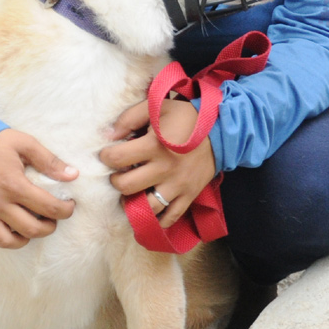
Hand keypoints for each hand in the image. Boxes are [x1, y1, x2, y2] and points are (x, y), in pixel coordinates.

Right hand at [0, 129, 77, 247]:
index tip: (70, 205)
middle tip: (54, 217)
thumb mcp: (26, 143)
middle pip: (31, 229)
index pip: (48, 207)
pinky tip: (10, 228)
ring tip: (33, 226)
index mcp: (14, 185)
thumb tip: (73, 175)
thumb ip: (50, 161)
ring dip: (24, 239)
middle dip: (50, 227)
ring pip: (5, 241)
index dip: (65, 210)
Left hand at [99, 99, 216, 228]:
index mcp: (154, 145)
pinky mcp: (189, 195)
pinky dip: (157, 220)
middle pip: (126, 187)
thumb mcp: (157, 108)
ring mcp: (178, 185)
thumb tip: (108, 136)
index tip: (109, 154)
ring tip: (134, 192)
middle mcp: (164, 168)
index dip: (106, 156)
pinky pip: (170, 217)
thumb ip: (130, 118)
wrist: (222, 130)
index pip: (117, 158)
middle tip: (121, 173)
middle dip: (116, 180)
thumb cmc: (186, 117)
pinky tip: (150, 212)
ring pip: (146, 207)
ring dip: (133, 202)